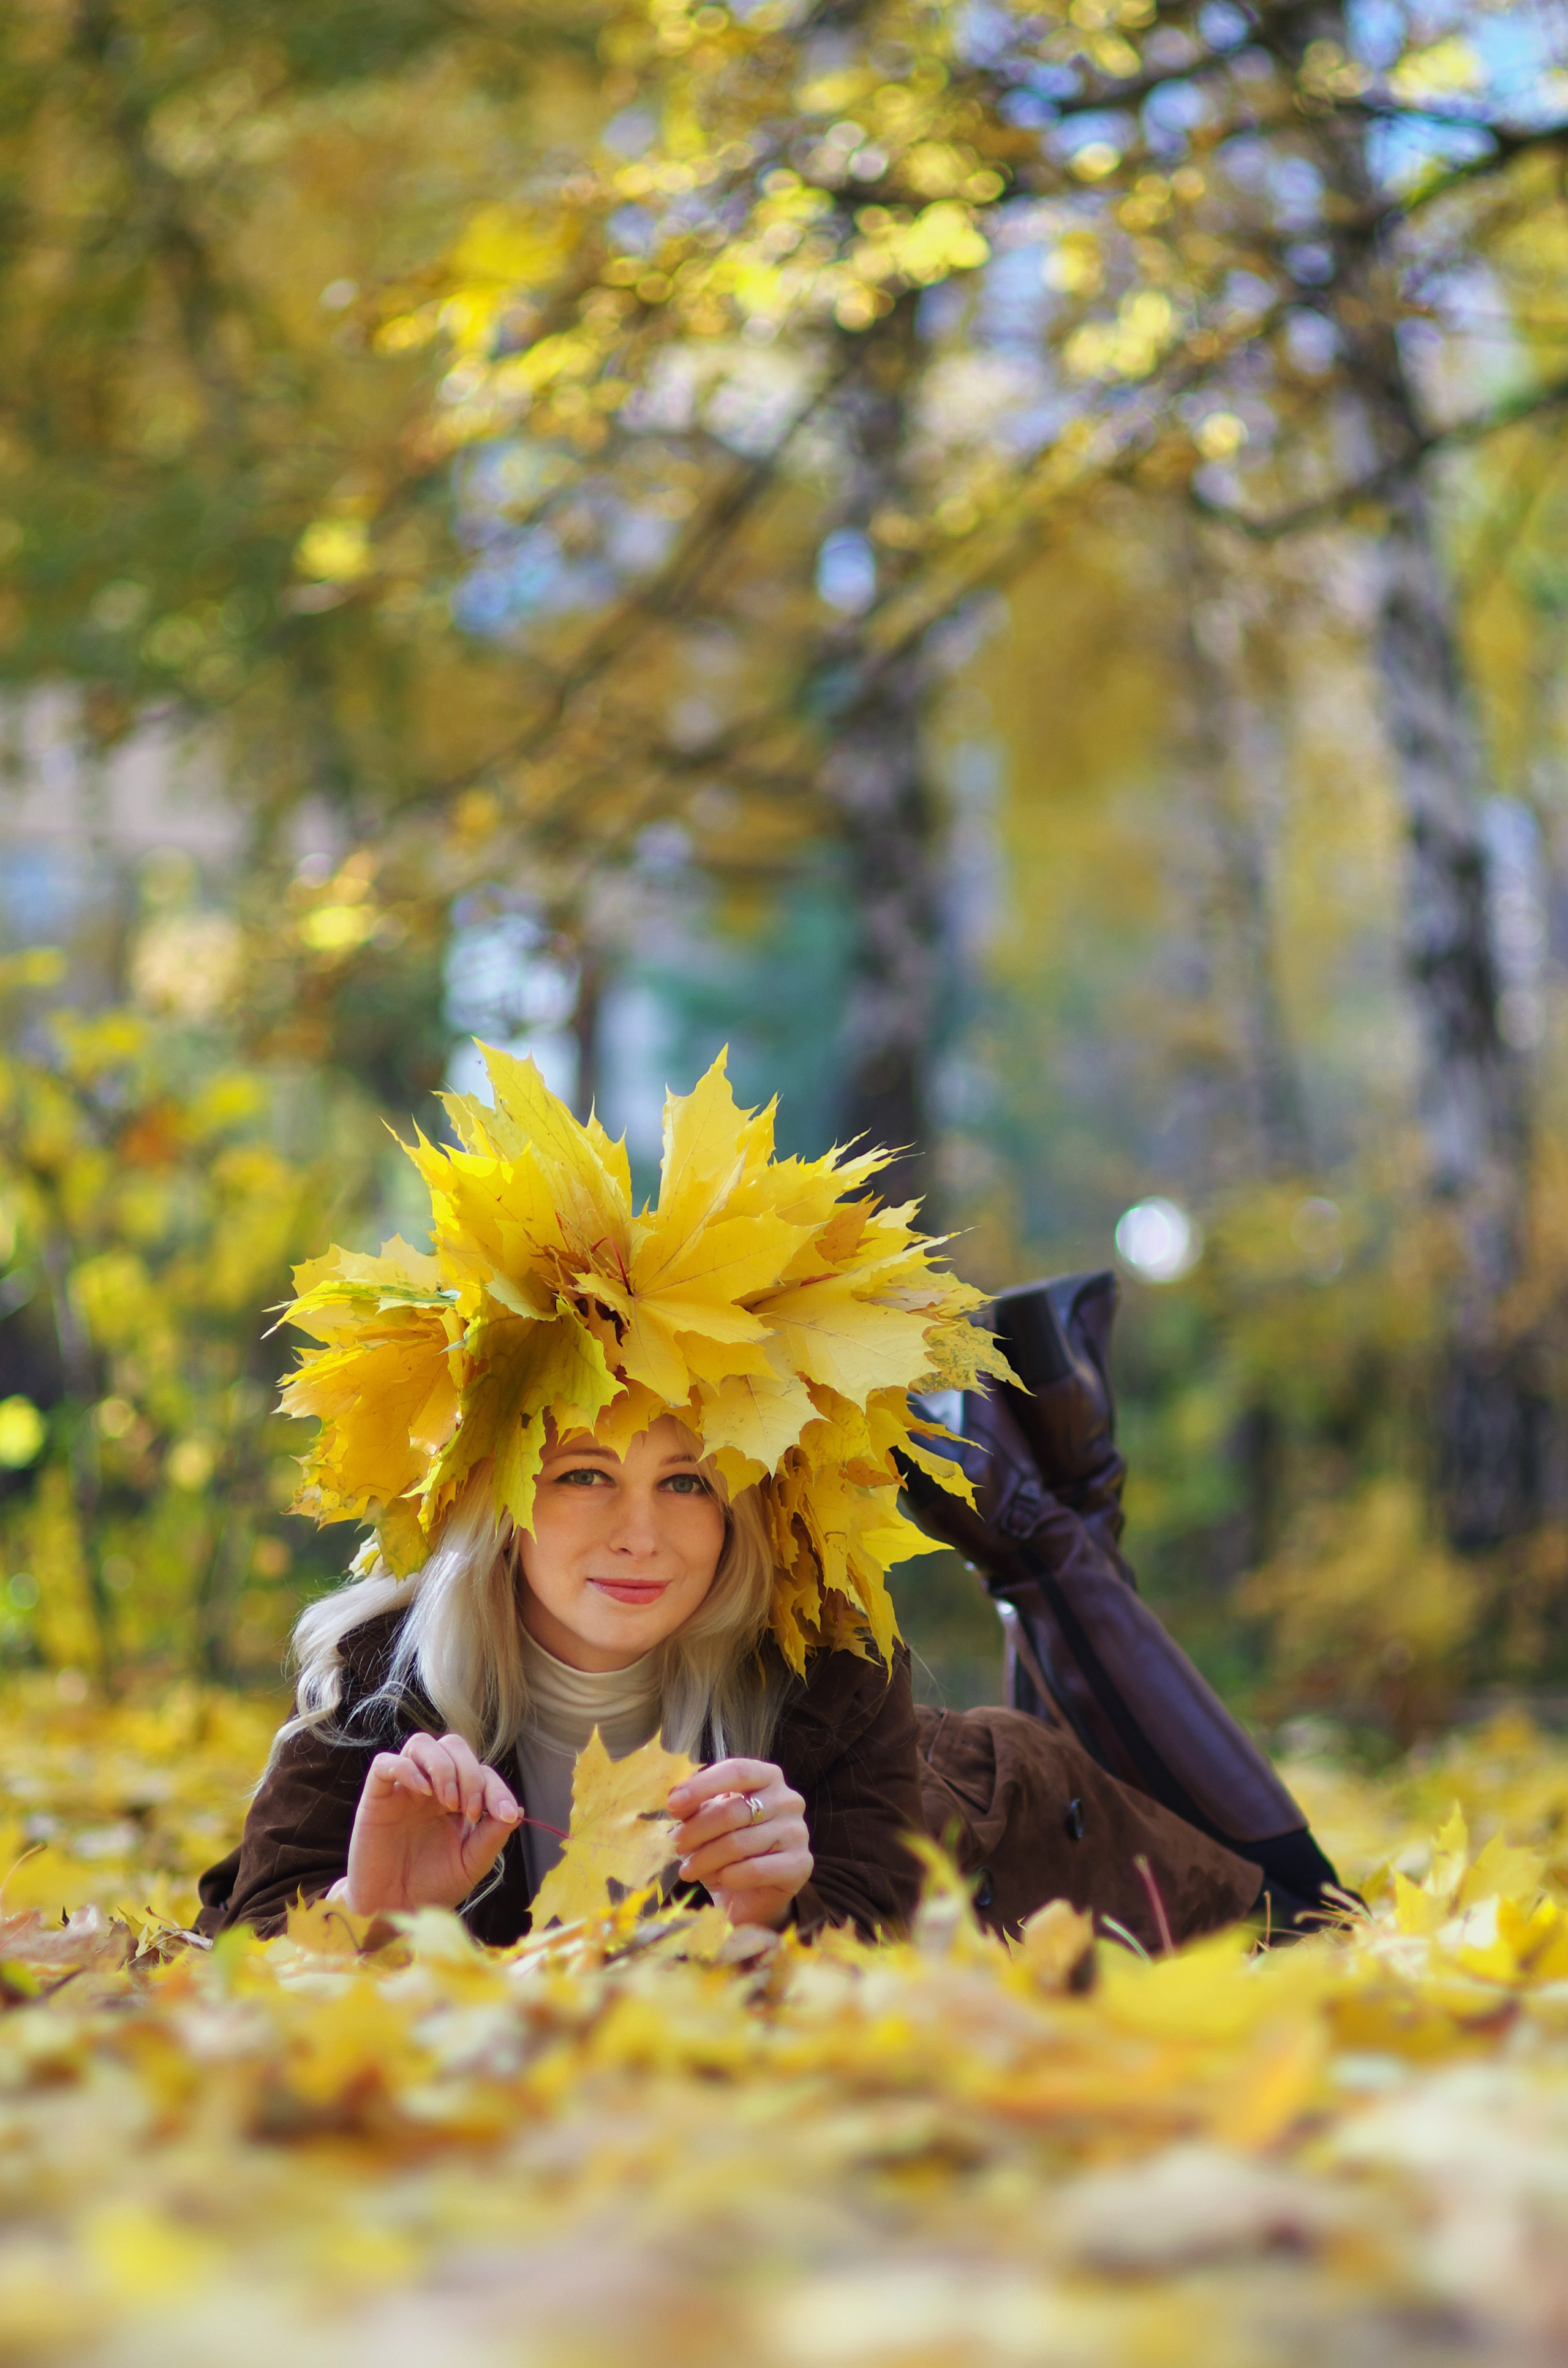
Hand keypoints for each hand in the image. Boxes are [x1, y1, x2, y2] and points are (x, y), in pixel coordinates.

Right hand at [342, 1731, 521, 1915]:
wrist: (396, 1911)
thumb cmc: (433, 1886)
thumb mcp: (472, 1863)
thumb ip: (492, 1835)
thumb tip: (517, 1809)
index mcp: (456, 1799)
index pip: (481, 1771)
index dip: (497, 1787)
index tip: (506, 1814)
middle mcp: (431, 1787)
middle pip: (453, 1746)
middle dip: (469, 1772)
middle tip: (469, 1810)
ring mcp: (403, 1790)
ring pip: (421, 1744)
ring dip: (442, 1767)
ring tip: (448, 1802)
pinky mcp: (376, 1798)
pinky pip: (385, 1764)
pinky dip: (407, 1769)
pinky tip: (422, 1792)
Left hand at [667, 1757, 811, 1930]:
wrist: (752, 1893)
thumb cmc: (728, 1846)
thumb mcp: (707, 1820)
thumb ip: (694, 1806)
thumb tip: (676, 1800)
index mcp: (768, 1777)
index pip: (737, 1771)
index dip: (702, 1786)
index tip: (672, 1804)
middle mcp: (788, 1800)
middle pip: (733, 1811)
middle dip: (696, 1831)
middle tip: (676, 1845)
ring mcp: (797, 1832)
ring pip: (739, 1843)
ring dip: (706, 1859)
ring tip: (689, 1869)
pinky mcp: (800, 1864)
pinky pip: (754, 1870)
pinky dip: (728, 1877)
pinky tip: (719, 1880)